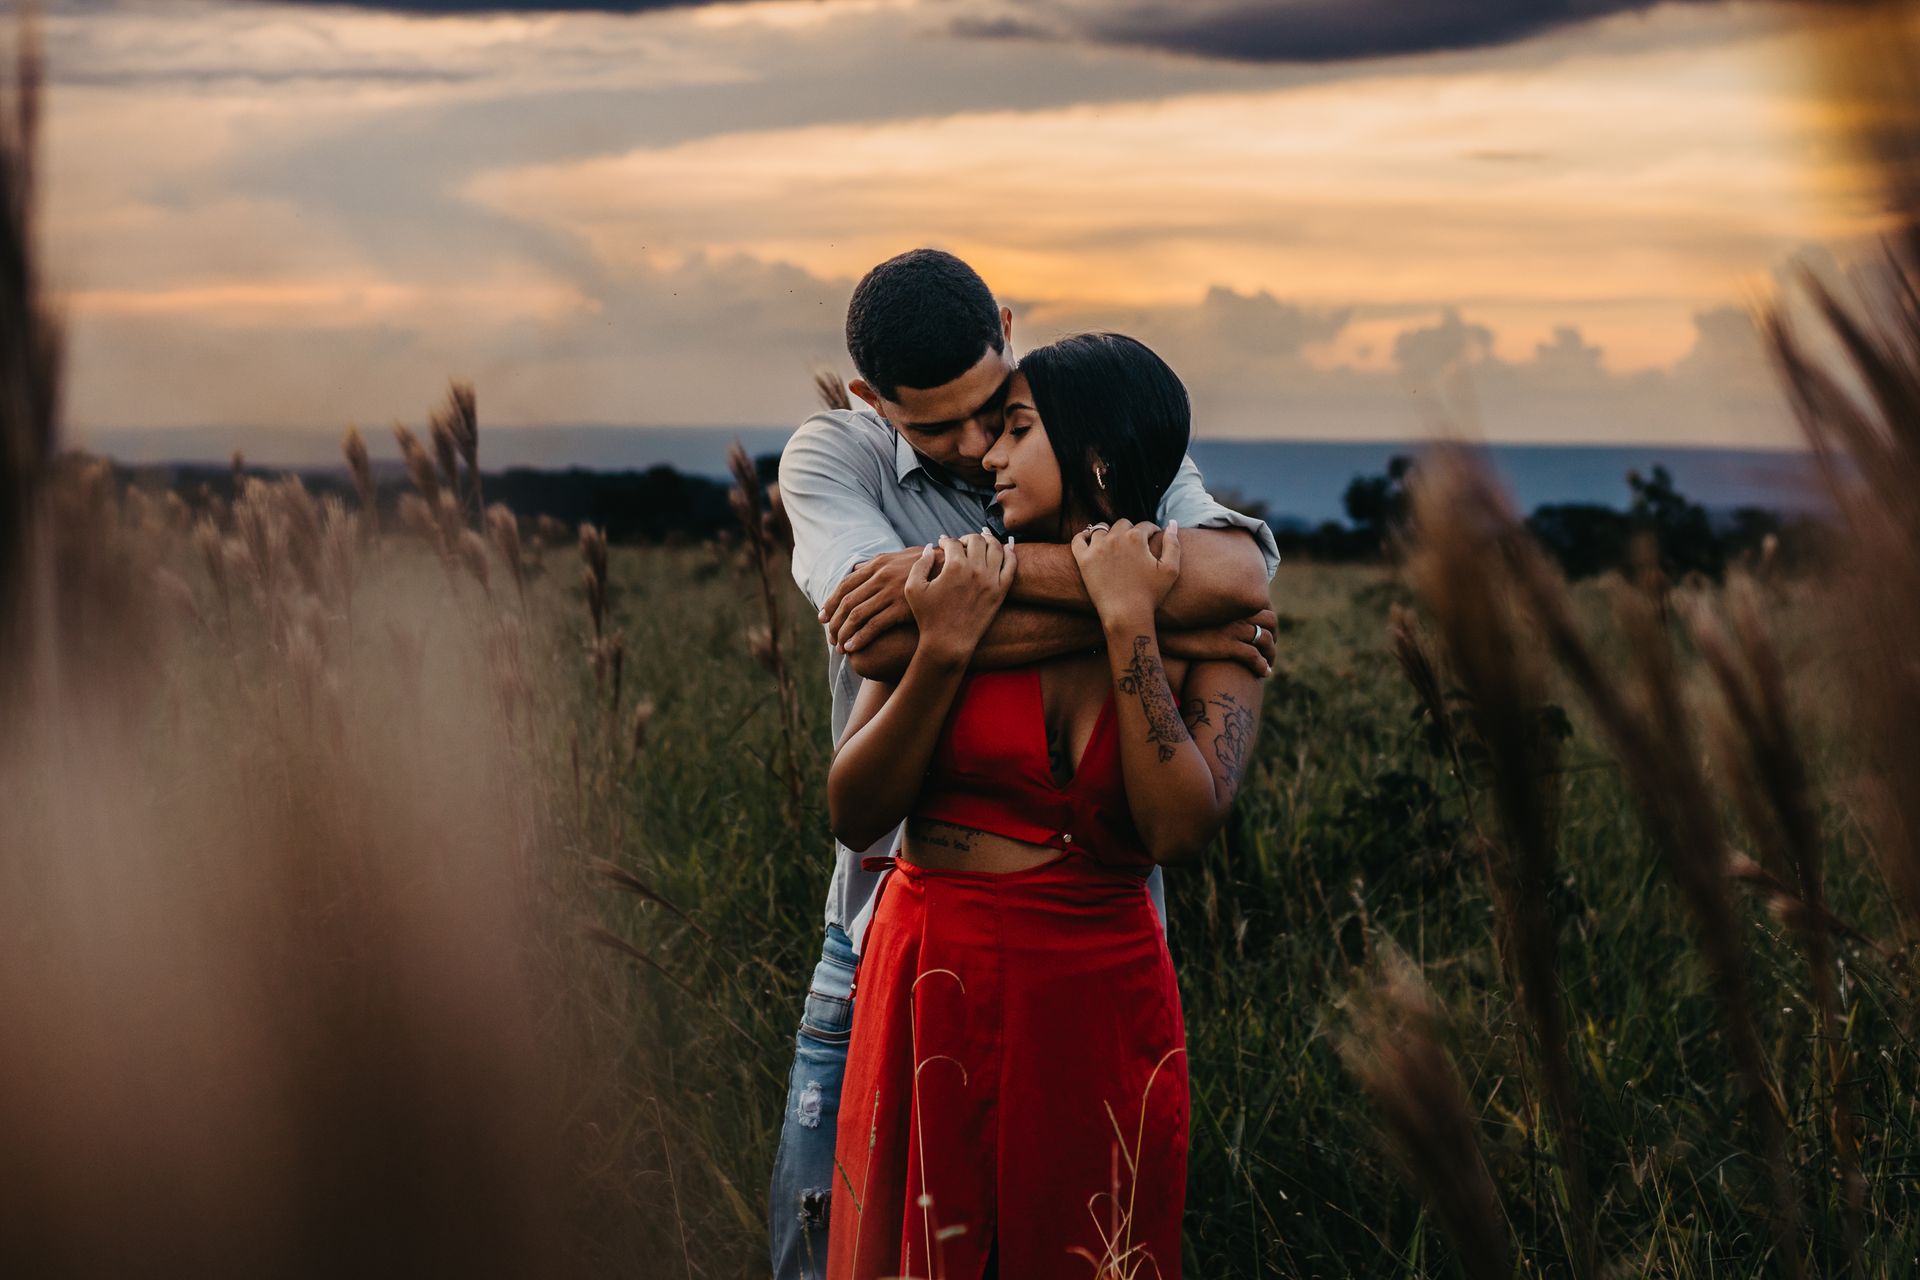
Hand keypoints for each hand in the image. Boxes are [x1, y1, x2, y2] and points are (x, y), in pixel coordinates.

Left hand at [821, 545, 940, 652]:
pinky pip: (873, 625)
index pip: (845, 586)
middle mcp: (880, 577)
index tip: (823, 618)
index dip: (830, 603)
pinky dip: (859, 637)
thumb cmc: (928, 566)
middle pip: (847, 602)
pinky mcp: (901, 607)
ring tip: (840, 647)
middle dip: (835, 622)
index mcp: (877, 564)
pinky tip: (852, 648)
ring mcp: (890, 592)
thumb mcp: (900, 557)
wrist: (955, 571)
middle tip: (830, 638)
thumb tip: (855, 569)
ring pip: (857, 615)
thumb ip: (876, 563)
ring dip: (844, 633)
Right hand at [904, 533, 1015, 663]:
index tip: (943, 543)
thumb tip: (930, 547)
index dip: (946, 540)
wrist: (949, 643)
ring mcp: (992, 580)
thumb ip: (920, 564)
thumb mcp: (913, 589)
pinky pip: (1011, 565)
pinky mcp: (1001, 591)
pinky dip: (1009, 552)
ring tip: (982, 540)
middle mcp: (976, 569)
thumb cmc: (928, 617)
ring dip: (988, 540)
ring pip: (996, 547)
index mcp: (955, 566)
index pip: (953, 542)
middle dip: (967, 538)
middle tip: (961, 543)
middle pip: (977, 540)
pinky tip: (1005, 547)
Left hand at [1071, 519, 1180, 627]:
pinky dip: (1083, 537)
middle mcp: (1115, 538)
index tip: (1153, 538)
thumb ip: (1173, 543)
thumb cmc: (1151, 595)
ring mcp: (1097, 548)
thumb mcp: (1171, 570)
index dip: (1152, 531)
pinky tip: (1089, 541)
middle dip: (1130, 531)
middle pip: (1123, 524)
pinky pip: (1078, 539)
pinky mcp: (1083, 560)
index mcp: (1136, 538)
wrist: (1125, 615)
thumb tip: (1172, 522)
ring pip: (1101, 529)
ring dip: (1108, 533)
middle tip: (1133, 543)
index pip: (1145, 525)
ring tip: (1112, 543)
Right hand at [1160, 608, 1276, 677]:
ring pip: (1265, 640)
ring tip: (1268, 664)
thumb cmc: (1174, 621)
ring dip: (1271, 653)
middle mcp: (1234, 613)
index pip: (1262, 606)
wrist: (1159, 627)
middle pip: (1270, 621)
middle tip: (1270, 649)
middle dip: (1274, 636)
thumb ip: (1209, 612)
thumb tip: (1212, 619)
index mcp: (1229, 603)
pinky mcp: (1226, 646)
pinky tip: (1264, 673)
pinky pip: (1253, 656)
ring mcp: (1231, 629)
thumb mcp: (1196, 611)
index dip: (1268, 621)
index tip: (1266, 632)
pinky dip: (1262, 666)